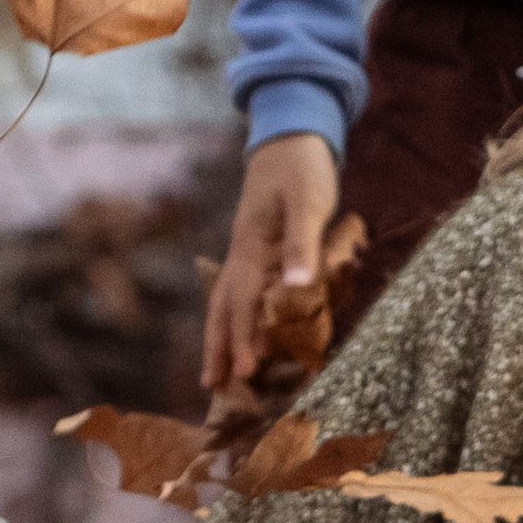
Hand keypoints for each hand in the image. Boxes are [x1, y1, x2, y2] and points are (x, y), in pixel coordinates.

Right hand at [204, 132, 343, 401]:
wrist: (292, 135)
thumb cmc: (303, 169)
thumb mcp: (308, 203)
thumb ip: (302, 245)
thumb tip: (296, 288)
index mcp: (251, 247)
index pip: (244, 301)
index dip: (244, 337)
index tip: (245, 371)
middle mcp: (243, 254)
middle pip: (224, 307)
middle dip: (220, 346)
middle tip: (214, 387)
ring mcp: (246, 251)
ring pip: (225, 301)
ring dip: (221, 336)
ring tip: (215, 372)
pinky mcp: (256, 249)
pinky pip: (240, 290)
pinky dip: (236, 316)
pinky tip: (237, 331)